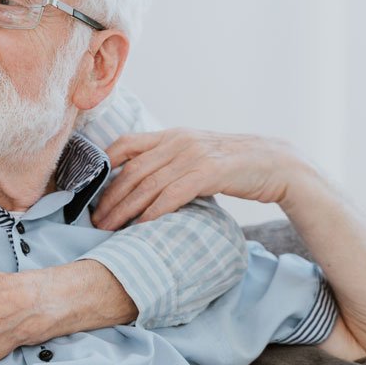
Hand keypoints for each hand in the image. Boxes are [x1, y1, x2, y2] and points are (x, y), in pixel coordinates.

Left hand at [92, 128, 310, 229]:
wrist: (276, 164)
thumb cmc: (234, 165)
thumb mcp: (197, 155)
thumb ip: (171, 162)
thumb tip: (142, 183)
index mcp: (172, 135)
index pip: (125, 144)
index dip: (103, 166)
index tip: (89, 191)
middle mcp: (178, 141)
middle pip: (132, 171)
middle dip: (110, 198)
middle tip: (95, 221)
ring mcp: (193, 155)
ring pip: (147, 185)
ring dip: (125, 210)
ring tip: (109, 229)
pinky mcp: (209, 172)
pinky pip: (172, 195)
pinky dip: (153, 212)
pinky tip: (141, 227)